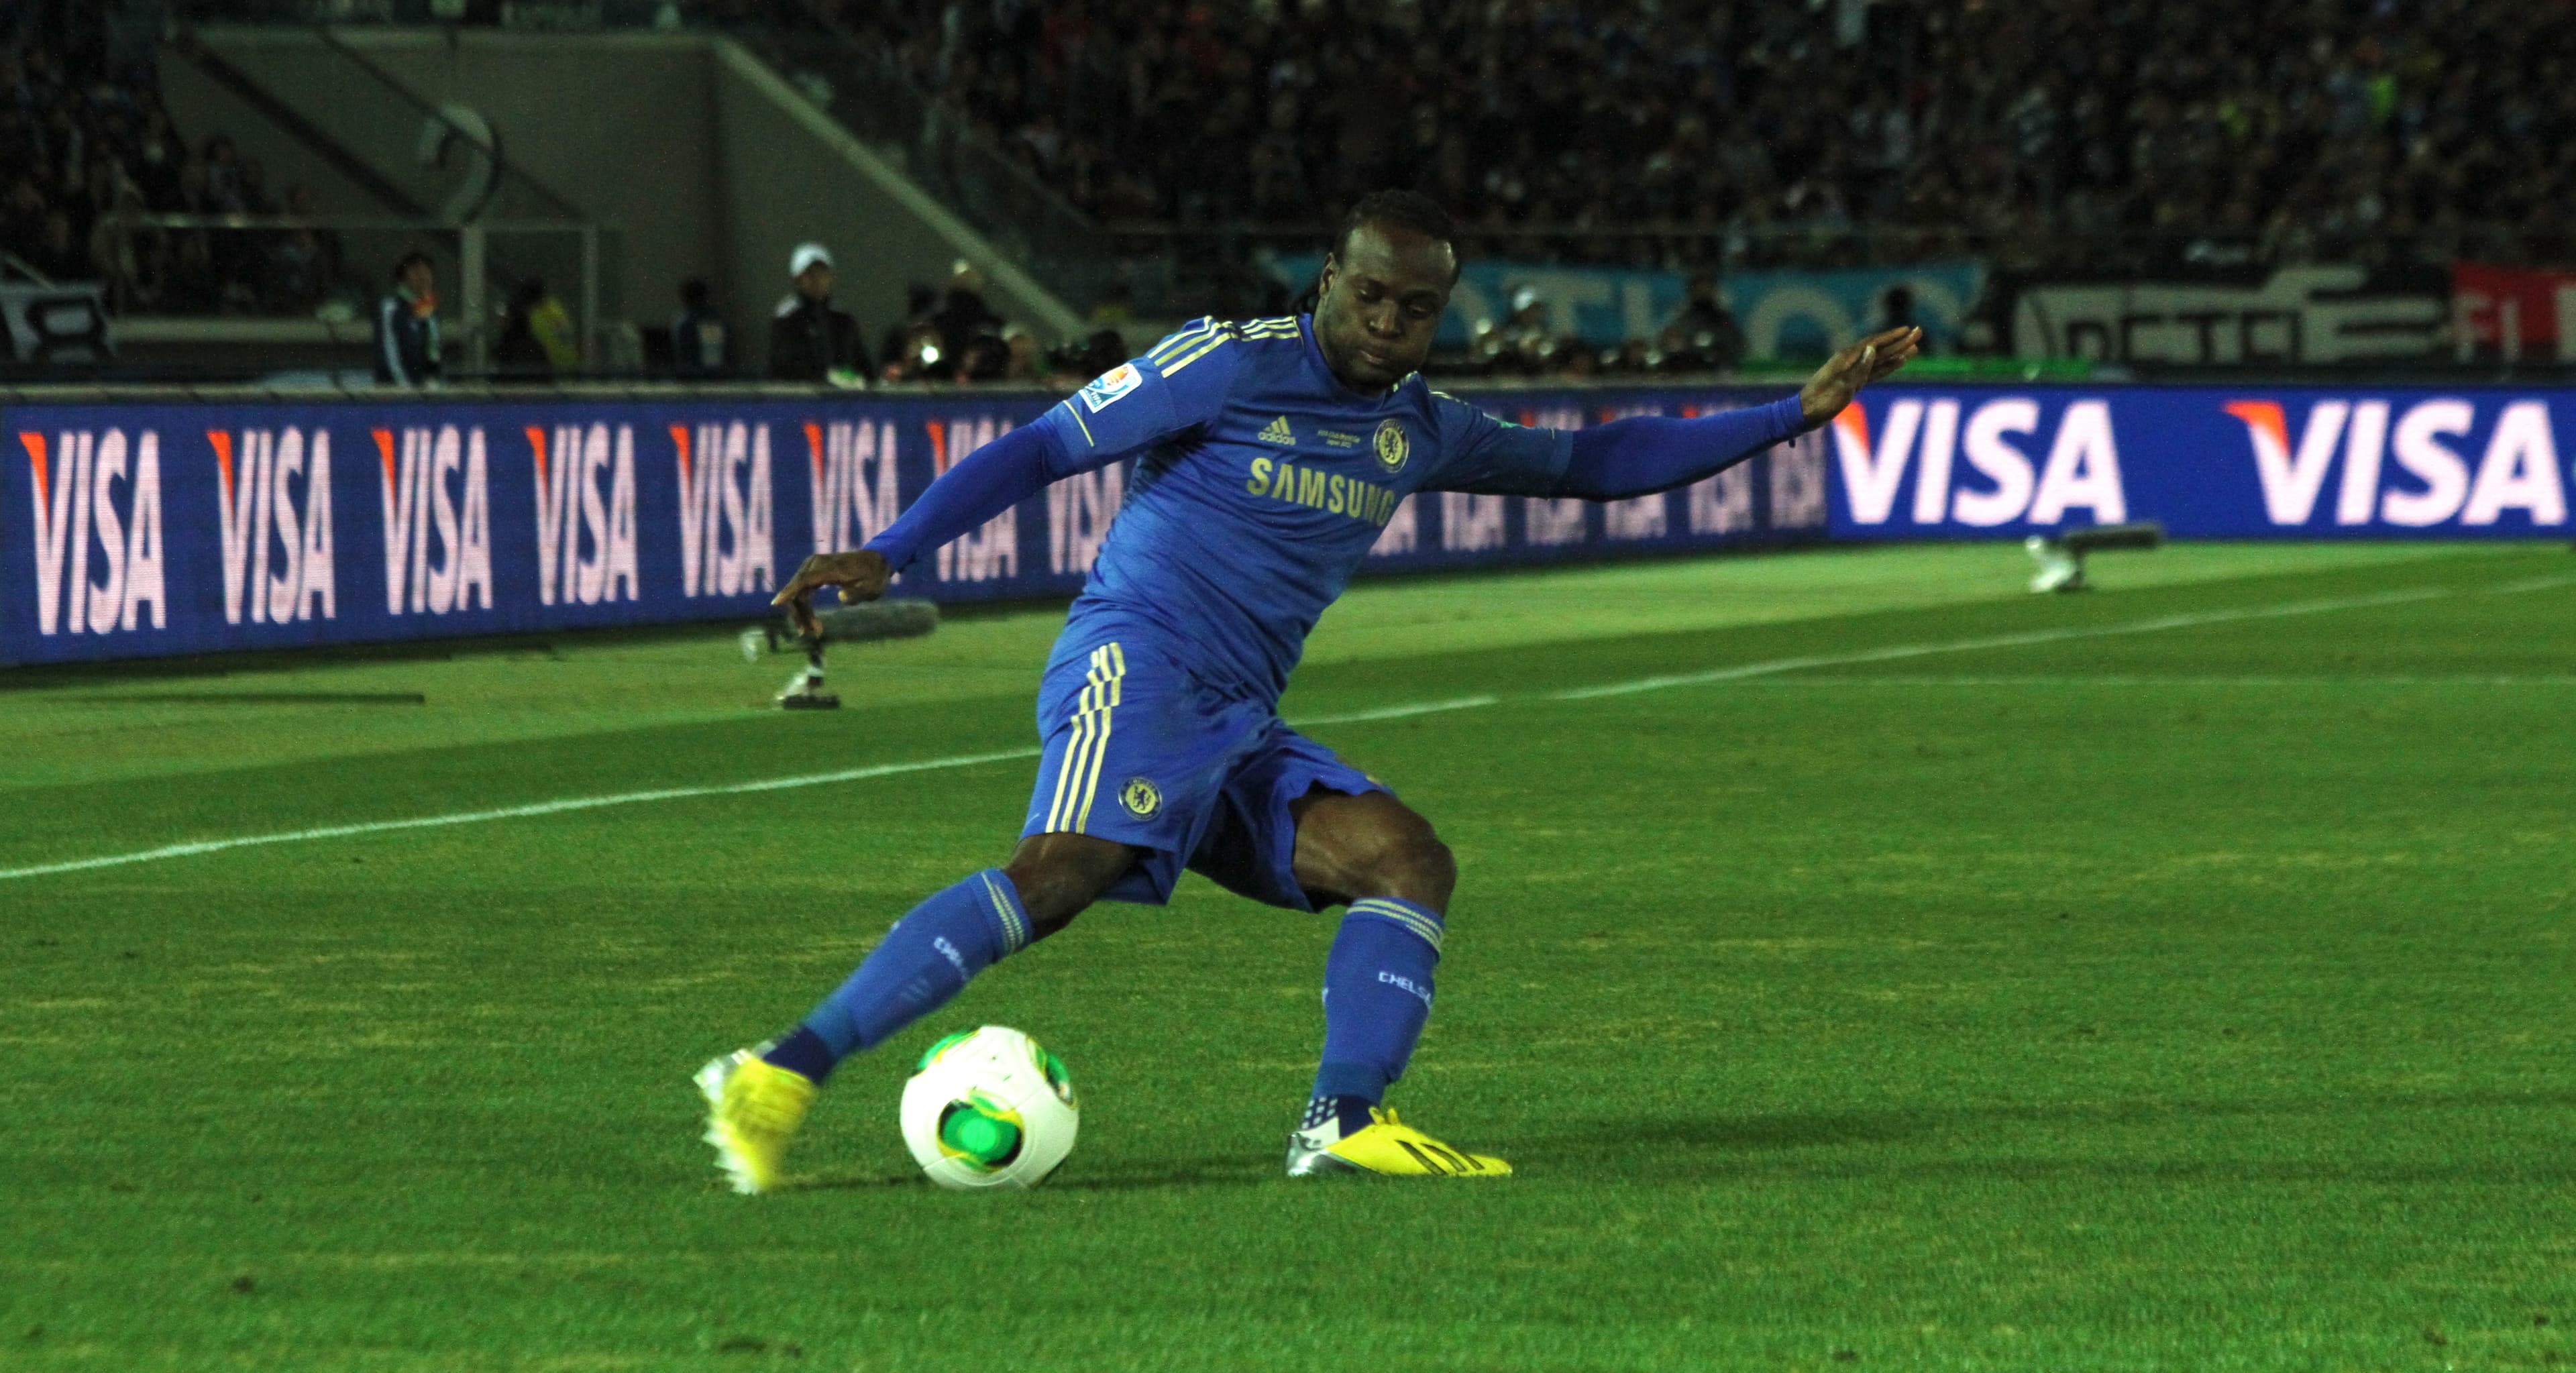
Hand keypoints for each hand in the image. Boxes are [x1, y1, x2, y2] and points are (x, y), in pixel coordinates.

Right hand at [772, 549, 891, 638]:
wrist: (875, 561)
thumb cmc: (874, 576)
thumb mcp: (873, 588)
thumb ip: (858, 593)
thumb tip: (840, 595)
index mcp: (829, 567)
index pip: (804, 580)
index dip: (790, 592)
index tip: (776, 603)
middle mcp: (815, 564)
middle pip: (797, 590)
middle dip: (800, 613)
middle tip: (813, 634)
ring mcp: (811, 567)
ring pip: (797, 593)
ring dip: (802, 614)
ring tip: (817, 632)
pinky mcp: (811, 573)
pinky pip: (801, 591)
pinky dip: (804, 608)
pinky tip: (812, 624)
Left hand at [1798, 325, 1922, 428]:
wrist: (1804, 414)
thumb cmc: (1821, 402)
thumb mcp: (1841, 386)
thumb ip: (1859, 369)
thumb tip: (1872, 349)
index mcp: (1846, 358)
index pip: (1874, 343)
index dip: (1893, 336)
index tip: (1908, 329)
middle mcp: (1850, 361)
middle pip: (1880, 348)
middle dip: (1900, 341)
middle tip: (1919, 332)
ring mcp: (1852, 371)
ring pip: (1880, 359)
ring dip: (1898, 352)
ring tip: (1915, 347)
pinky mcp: (1853, 382)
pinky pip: (1875, 371)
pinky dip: (1888, 366)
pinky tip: (1899, 362)